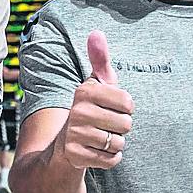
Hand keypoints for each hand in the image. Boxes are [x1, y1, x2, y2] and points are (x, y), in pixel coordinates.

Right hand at [51, 31, 132, 170]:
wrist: (64, 147)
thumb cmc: (89, 110)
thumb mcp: (95, 85)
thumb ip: (100, 60)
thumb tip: (97, 32)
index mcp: (85, 91)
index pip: (129, 103)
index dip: (125, 109)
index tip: (110, 109)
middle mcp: (77, 111)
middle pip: (126, 125)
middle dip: (120, 129)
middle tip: (103, 126)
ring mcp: (75, 134)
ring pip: (118, 143)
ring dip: (114, 144)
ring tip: (99, 139)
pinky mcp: (76, 155)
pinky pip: (111, 160)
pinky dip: (109, 159)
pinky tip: (96, 152)